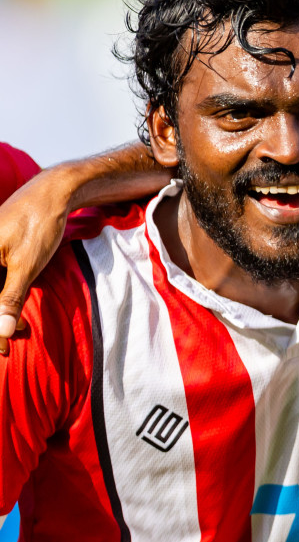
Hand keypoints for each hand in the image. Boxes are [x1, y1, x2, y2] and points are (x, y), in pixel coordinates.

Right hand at [0, 171, 74, 355]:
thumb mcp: (25, 267)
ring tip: (17, 331)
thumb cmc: (37, 225)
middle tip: (6, 346)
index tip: (1, 348)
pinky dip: (3, 299)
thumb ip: (9, 298)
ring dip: (0, 312)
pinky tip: (16, 315)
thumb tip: (1, 331)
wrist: (51, 194)